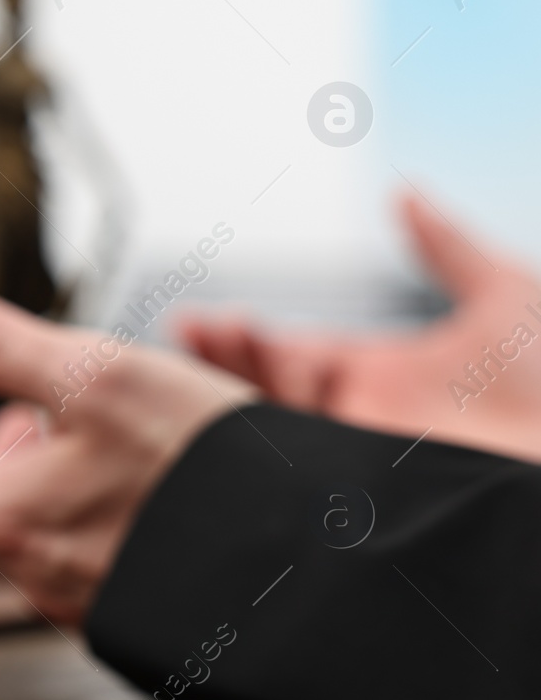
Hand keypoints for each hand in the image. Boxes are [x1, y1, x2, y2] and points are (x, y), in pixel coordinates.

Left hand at [0, 285, 253, 622]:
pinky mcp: (138, 615)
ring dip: (47, 487)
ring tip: (110, 446)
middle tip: (37, 418)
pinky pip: (89, 561)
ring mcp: (90, 604)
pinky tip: (147, 491)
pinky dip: (93, 519)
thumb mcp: (92, 373)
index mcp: (9, 521)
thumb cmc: (202, 465)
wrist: (320, 558)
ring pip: (36, 536)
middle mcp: (38, 576)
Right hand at [179, 194, 540, 462]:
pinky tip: (234, 411)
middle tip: (192, 331)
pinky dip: (255, 441)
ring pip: (269, 427)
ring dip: (233, 389)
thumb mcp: (508, 299)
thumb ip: (447, 246)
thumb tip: (404, 194)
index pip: (289, 355)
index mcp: (379, 379)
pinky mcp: (359, 504)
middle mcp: (358, 424)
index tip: (196, 321)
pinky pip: (290, 475)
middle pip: (264, 390)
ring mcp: (355, 466)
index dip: (240, 339)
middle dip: (220, 361)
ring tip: (212, 352)